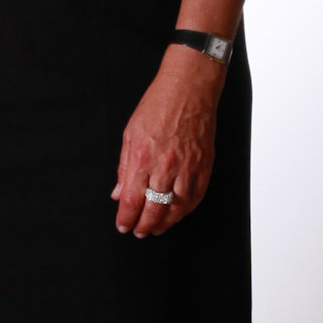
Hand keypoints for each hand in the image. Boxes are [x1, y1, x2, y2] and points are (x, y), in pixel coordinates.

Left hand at [112, 48, 221, 237]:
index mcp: (143, 157)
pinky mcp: (204, 166)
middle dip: (144, 225)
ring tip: (155, 228)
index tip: (123, 226)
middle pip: (154, 208)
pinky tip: (177, 215)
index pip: (132, 199)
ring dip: (164, 222)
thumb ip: (125, 167)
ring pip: (176, 208)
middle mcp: (165, 166)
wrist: (189, 90)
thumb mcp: (130, 134)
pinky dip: (185, 210)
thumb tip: (119, 193)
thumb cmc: (158, 106)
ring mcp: (188, 167)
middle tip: (138, 232)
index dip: (126, 218)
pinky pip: (195, 197)